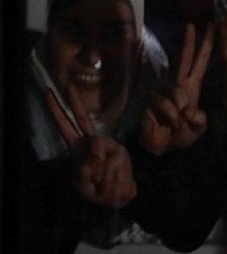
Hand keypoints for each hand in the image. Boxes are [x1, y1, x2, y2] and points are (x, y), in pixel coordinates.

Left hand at [45, 85, 136, 208]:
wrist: (121, 198)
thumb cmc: (99, 192)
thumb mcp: (85, 185)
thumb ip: (87, 167)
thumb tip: (96, 145)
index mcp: (77, 149)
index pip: (64, 127)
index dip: (56, 111)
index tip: (49, 93)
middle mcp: (92, 142)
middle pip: (81, 118)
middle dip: (74, 101)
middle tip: (66, 84)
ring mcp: (107, 144)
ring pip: (97, 147)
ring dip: (99, 171)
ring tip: (105, 182)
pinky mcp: (119, 150)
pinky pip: (110, 159)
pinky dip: (110, 173)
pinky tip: (114, 178)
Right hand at [140, 23, 213, 154]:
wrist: (161, 146)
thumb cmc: (181, 134)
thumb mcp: (196, 129)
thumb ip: (198, 121)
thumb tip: (188, 109)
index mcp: (192, 87)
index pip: (201, 63)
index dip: (205, 47)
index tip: (210, 29)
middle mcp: (178, 84)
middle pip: (184, 59)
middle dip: (189, 42)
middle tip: (191, 25)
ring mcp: (163, 90)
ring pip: (174, 91)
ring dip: (176, 110)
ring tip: (175, 123)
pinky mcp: (151, 99)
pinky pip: (162, 102)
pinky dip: (167, 114)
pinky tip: (165, 122)